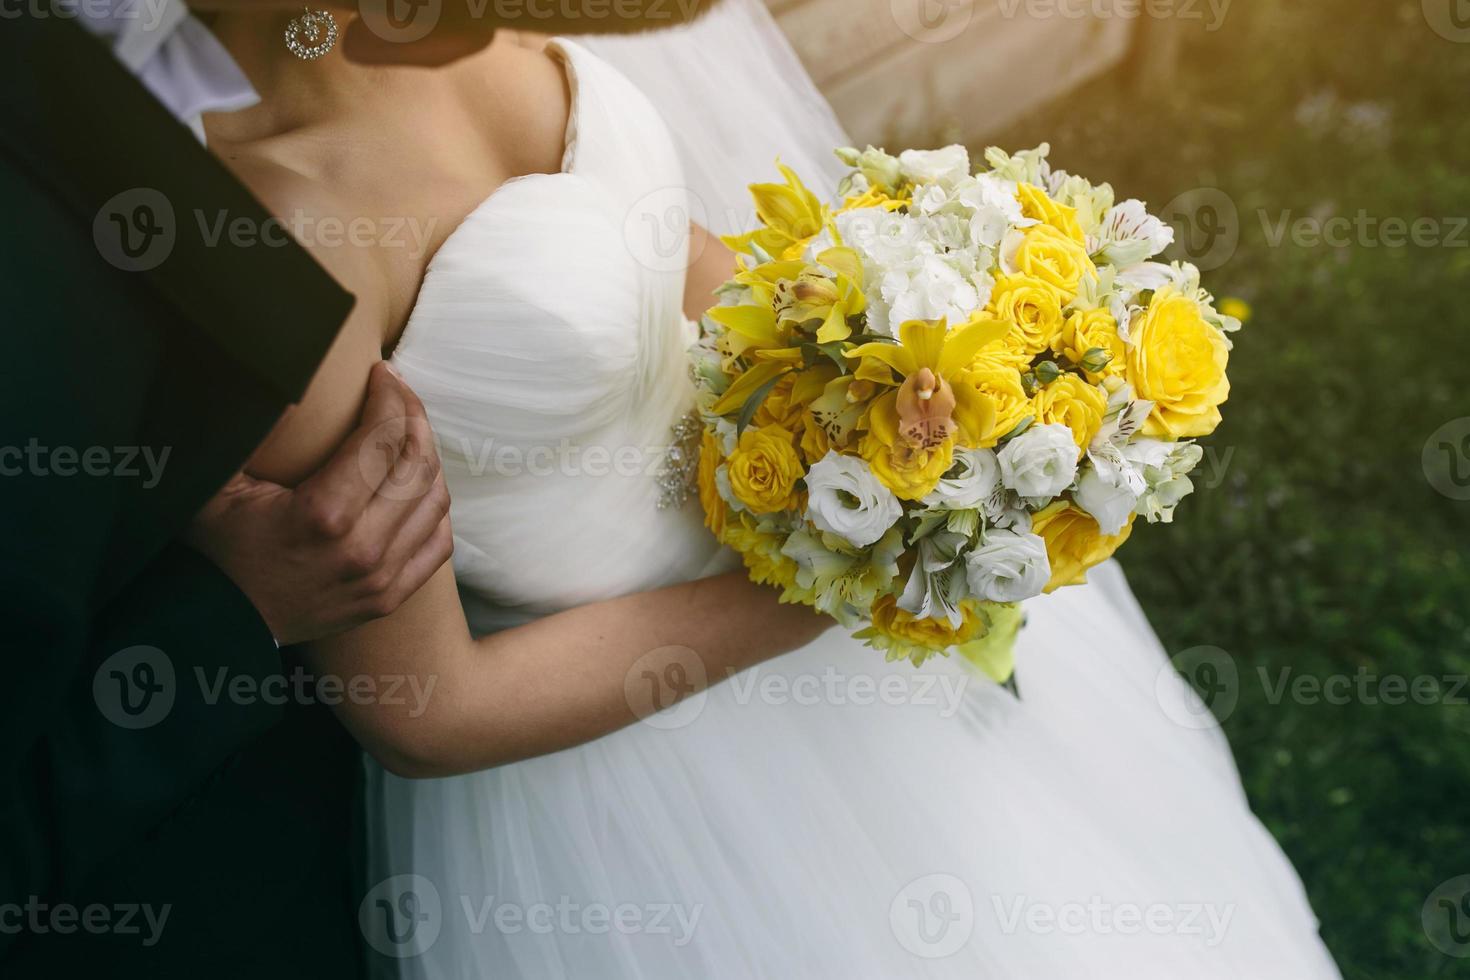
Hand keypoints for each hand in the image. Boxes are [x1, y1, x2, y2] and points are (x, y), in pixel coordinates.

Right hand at [187, 363, 453, 645]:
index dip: (390, 396)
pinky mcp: (390, 596)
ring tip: (408, 431)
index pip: (382, 439)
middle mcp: (362, 548)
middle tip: (399, 392)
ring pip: (435, 499)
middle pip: (417, 463)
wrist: (225, 624)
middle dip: (414, 416)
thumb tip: (277, 373)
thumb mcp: (217, 485)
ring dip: (428, 456)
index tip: (382, 372)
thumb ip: (249, 431)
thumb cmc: (219, 546)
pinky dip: (435, 506)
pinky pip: (438, 541)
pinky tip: (417, 482)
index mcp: (323, 515)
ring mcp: (381, 577)